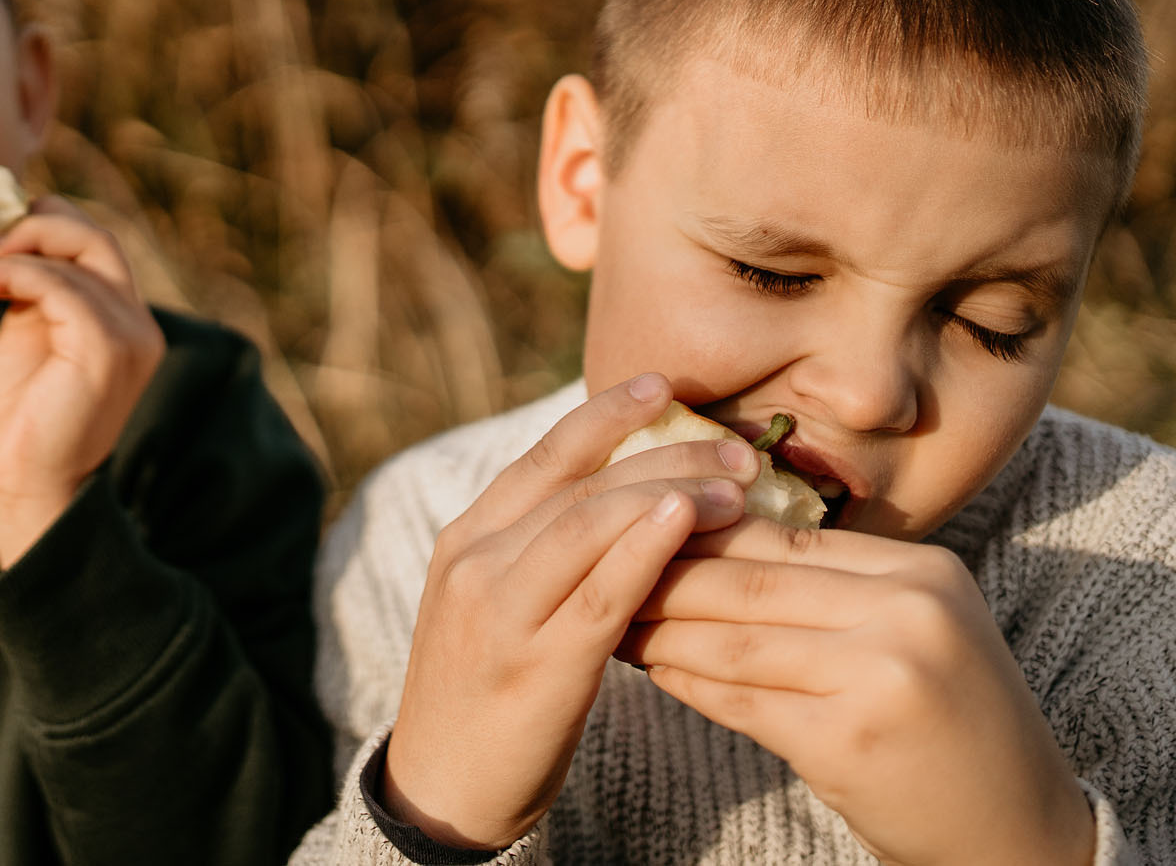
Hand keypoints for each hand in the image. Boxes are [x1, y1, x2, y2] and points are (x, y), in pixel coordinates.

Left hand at [0, 196, 164, 566]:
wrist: (28, 487)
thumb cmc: (21, 421)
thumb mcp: (27, 335)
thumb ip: (34, 291)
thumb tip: (8, 238)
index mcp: (123, 320)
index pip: (94, 244)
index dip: (44, 226)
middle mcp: (138, 322)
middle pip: (95, 236)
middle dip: (32, 226)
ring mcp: (129, 334)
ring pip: (76, 252)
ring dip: (5, 253)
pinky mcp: (105, 347)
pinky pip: (56, 283)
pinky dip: (4, 274)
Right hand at [380, 374, 761, 849]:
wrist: (440, 788)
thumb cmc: (488, 691)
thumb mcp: (497, 602)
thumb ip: (543, 548)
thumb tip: (628, 495)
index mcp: (467, 537)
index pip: (544, 456)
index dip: (605, 415)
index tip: (662, 387)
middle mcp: (475, 561)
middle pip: (578, 482)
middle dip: (662, 452)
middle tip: (735, 447)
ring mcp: (499, 611)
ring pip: (588, 523)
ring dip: (668, 490)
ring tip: (734, 484)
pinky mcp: (536, 664)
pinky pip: (599, 591)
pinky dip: (646, 546)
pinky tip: (687, 520)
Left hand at [620, 522, 1095, 865]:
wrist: (1019, 834)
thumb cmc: (950, 728)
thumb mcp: (912, 631)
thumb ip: (828, 587)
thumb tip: (703, 542)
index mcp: (921, 569)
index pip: (783, 531)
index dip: (700, 529)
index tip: (636, 525)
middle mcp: (908, 609)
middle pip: (752, 577)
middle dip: (664, 573)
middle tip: (596, 566)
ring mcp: (881, 673)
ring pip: (734, 638)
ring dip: (660, 630)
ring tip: (608, 618)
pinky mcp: (848, 739)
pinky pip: (740, 699)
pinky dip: (686, 682)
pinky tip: (649, 670)